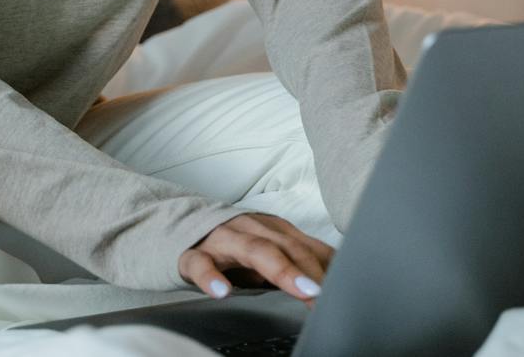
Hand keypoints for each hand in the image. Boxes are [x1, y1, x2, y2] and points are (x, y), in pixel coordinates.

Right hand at [179, 213, 333, 305]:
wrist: (174, 228)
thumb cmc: (230, 245)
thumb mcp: (265, 252)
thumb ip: (294, 264)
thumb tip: (331, 284)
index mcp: (273, 229)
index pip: (308, 247)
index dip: (329, 268)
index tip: (348, 289)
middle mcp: (252, 228)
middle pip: (288, 247)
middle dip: (313, 270)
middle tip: (332, 294)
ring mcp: (222, 239)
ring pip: (254, 249)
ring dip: (281, 269)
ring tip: (302, 289)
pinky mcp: (192, 253)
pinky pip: (201, 264)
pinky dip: (211, 277)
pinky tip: (222, 293)